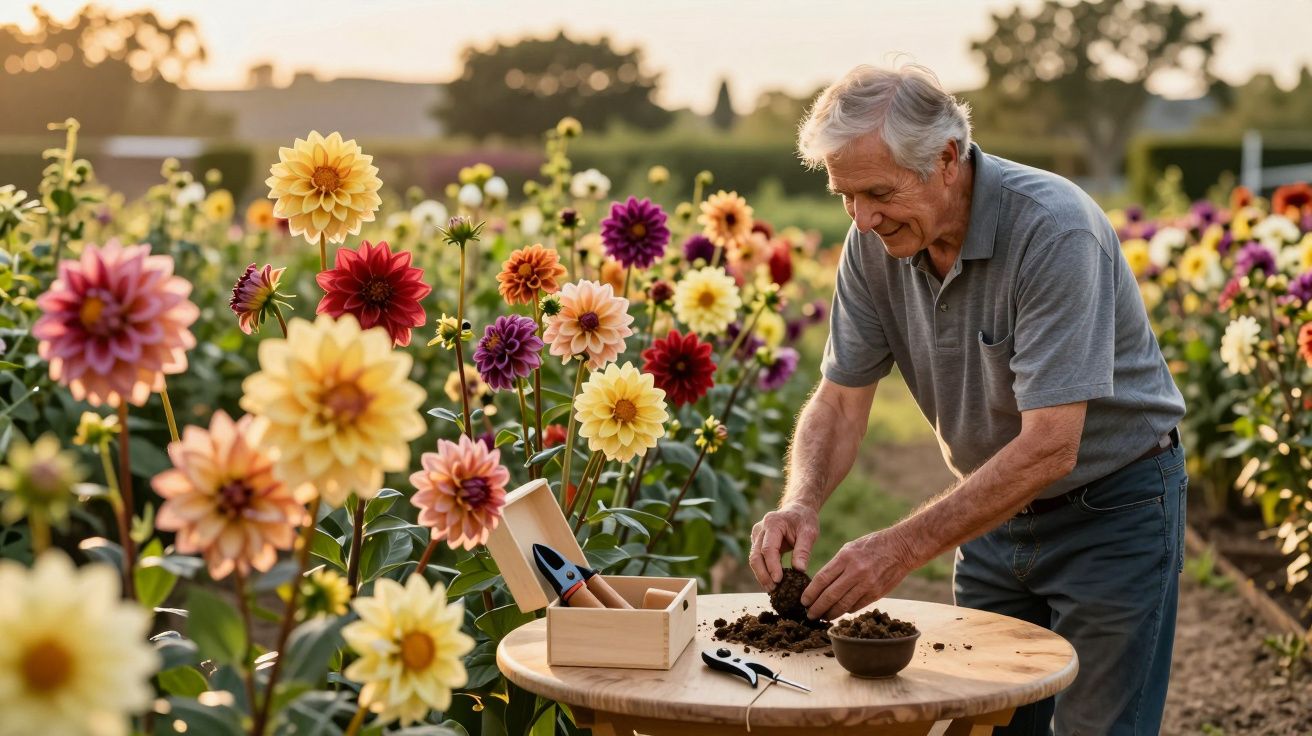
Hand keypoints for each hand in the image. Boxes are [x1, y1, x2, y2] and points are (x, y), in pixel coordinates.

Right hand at [748, 502, 818, 590]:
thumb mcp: (809, 533)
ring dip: (761, 574)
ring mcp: (756, 534)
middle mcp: (760, 528)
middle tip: (773, 589)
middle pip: (756, 555)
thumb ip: (803, 551)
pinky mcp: (757, 541)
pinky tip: (771, 580)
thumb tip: (800, 570)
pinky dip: (763, 570)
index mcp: (773, 523)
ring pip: (754, 558)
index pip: (768, 548)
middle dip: (763, 574)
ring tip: (772, 588)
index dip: (772, 566)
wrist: (798, 509)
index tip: (779, 580)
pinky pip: (757, 557)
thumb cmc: (805, 520)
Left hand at [801, 528, 917, 620]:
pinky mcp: (876, 593)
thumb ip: (836, 565)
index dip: (810, 593)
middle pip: (830, 595)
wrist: (901, 548)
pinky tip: (840, 611)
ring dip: (830, 614)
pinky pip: (856, 606)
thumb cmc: (872, 545)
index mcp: (845, 558)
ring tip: (823, 617)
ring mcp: (867, 584)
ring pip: (843, 605)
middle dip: (817, 608)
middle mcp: (855, 572)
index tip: (803, 601)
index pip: (822, 579)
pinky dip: (846, 610)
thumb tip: (821, 584)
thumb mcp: (850, 548)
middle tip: (809, 614)